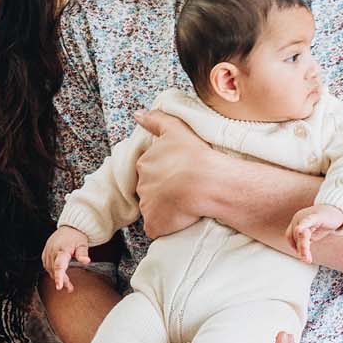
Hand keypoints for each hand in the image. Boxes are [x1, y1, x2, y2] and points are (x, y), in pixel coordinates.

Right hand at [43, 226, 90, 291]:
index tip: (59, 286)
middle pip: (55, 270)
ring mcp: (48, 252)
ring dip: (57, 277)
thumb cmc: (76, 236)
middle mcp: (53, 251)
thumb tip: (86, 261)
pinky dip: (52, 272)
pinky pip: (46, 266)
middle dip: (62, 280)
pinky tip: (58, 274)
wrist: (68, 227)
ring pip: (50, 269)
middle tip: (70, 288)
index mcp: (62, 249)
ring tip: (67, 283)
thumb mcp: (82, 244)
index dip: (59, 277)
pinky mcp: (45, 253)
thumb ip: (83, 253)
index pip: (59, 265)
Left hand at [133, 108, 227, 238]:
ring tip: (186, 205)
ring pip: (153, 210)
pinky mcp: (154, 225)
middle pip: (150, 190)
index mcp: (145, 164)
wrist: (205, 182)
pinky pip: (157, 228)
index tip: (180, 174)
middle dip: (163, 192)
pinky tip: (181, 220)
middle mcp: (141, 185)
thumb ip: (156, 120)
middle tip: (184, 190)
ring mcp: (147, 206)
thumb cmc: (194, 156)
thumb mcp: (176, 128)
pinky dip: (166, 227)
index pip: (149, 171)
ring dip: (166, 209)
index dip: (166, 174)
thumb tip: (137, 114)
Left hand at [287, 204, 342, 261]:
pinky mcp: (317, 216)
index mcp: (296, 222)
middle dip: (301, 249)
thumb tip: (302, 256)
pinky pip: (308, 221)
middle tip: (306, 259)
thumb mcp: (312, 235)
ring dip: (303, 246)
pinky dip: (304, 227)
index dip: (294, 246)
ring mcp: (307, 216)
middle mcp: (298, 218)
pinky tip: (302, 231)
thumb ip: (305, 242)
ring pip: (301, 233)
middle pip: (296, 236)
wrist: (336, 210)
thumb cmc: (323, 223)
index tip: (301, 254)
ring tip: (306, 257)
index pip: (290, 236)